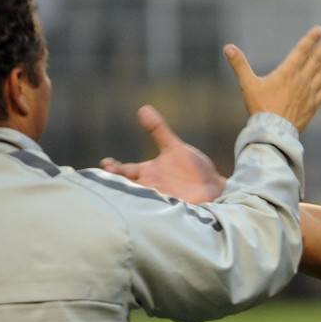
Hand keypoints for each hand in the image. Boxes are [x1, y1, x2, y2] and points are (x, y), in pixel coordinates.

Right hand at [100, 105, 225, 202]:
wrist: (214, 187)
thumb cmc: (192, 169)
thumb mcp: (174, 148)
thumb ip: (158, 130)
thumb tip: (143, 108)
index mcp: (147, 172)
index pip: (124, 170)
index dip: (114, 167)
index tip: (106, 163)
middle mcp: (149, 187)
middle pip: (126, 187)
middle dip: (116, 184)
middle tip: (109, 179)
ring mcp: (160, 200)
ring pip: (139, 202)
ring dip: (131, 200)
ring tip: (121, 196)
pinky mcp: (172, 210)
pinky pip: (159, 213)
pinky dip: (151, 213)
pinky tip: (145, 212)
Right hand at [225, 26, 320, 131]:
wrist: (273, 132)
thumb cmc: (259, 108)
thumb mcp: (247, 84)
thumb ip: (239, 65)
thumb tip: (227, 47)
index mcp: (287, 72)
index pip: (301, 51)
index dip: (311, 39)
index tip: (320, 30)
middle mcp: (301, 80)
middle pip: (315, 60)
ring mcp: (309, 93)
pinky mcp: (312, 105)